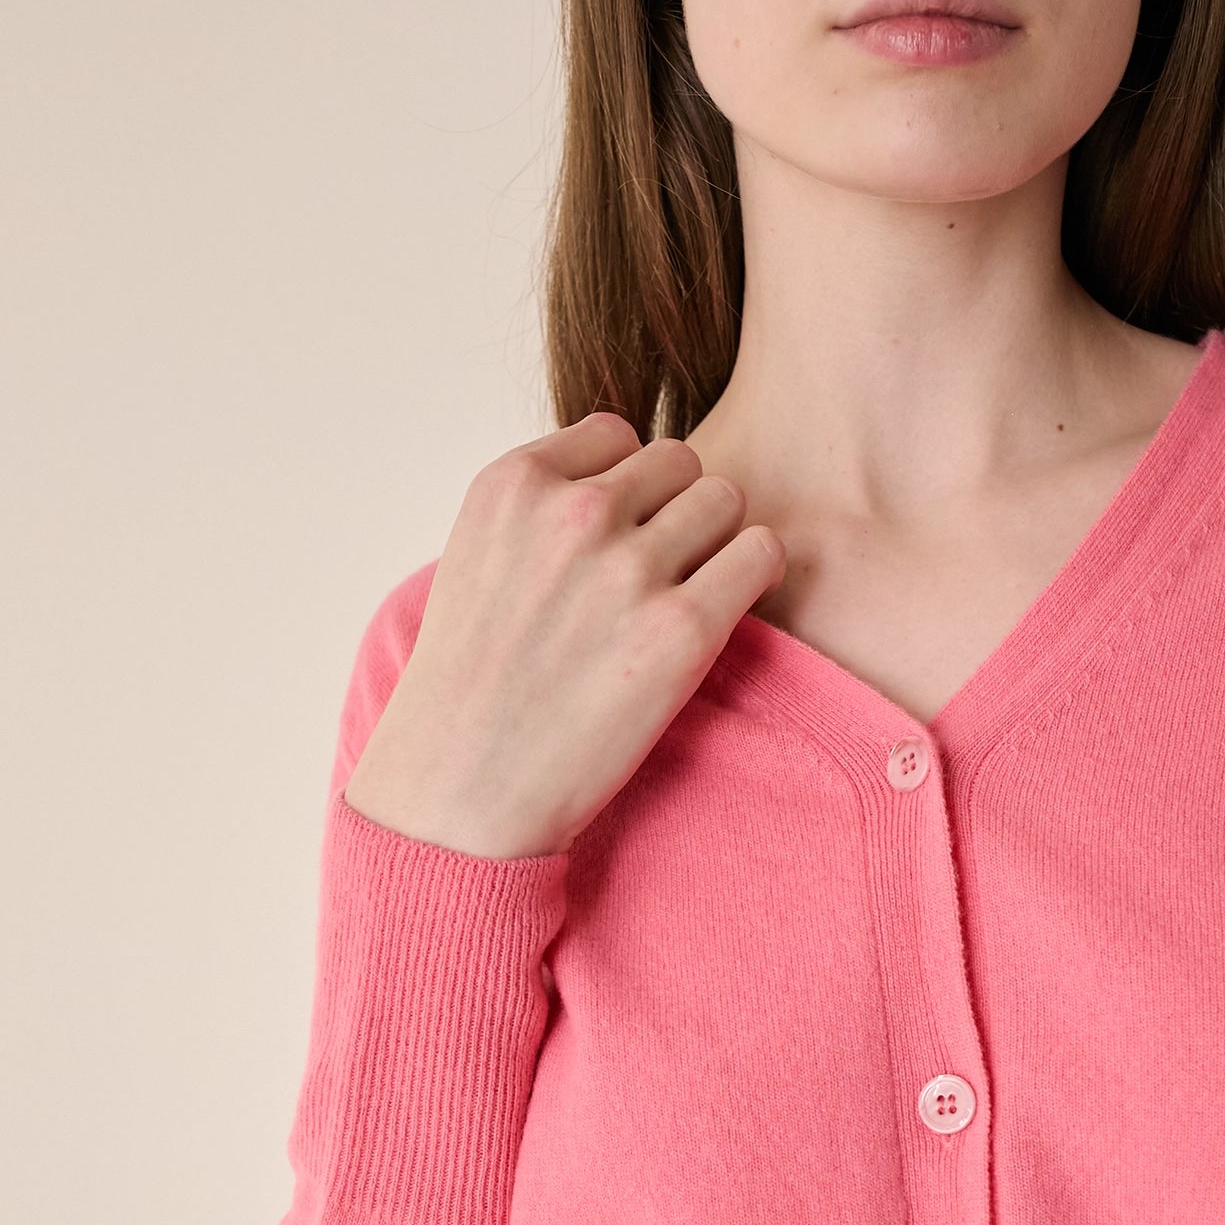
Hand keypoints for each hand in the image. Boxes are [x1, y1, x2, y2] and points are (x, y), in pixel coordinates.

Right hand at [342, 415, 786, 857]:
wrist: (464, 790)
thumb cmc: (472, 687)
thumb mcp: (476, 559)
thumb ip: (540, 505)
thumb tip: (625, 475)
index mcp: (512, 484)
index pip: (617, 434)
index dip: (626, 488)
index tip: (611, 543)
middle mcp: (572, 512)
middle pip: (679, 462)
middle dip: (675, 512)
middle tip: (653, 580)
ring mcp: (629, 569)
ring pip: (725, 500)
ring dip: (716, 544)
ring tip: (681, 600)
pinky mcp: (682, 629)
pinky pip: (761, 554)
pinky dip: (755, 576)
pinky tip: (722, 614)